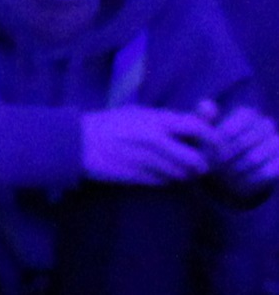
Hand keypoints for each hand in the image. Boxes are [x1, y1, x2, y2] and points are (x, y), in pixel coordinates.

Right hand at [77, 106, 213, 185]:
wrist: (76, 143)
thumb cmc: (109, 124)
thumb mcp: (140, 113)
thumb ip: (171, 118)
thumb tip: (204, 116)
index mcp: (157, 121)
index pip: (198, 128)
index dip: (214, 139)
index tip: (217, 145)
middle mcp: (154, 141)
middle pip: (195, 158)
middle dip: (203, 164)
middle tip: (202, 164)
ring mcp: (144, 160)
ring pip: (181, 174)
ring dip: (186, 174)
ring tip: (182, 170)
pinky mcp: (135, 176)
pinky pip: (163, 182)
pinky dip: (168, 180)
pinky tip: (162, 174)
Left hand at [202, 103, 278, 201]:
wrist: (228, 173)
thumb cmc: (213, 150)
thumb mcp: (202, 135)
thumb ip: (202, 120)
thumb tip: (204, 104)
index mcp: (247, 114)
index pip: (232, 127)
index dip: (218, 143)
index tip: (205, 154)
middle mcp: (265, 125)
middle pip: (242, 143)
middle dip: (223, 159)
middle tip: (211, 168)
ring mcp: (276, 142)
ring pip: (253, 159)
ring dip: (232, 171)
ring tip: (221, 176)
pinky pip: (264, 173)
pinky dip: (245, 180)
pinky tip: (234, 183)